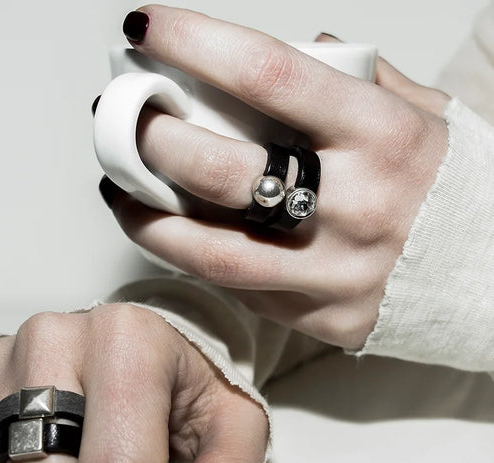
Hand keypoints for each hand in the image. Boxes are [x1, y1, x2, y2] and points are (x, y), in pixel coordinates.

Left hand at [105, 5, 450, 349]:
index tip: (146, 28)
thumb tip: (290, 54)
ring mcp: (337, 273)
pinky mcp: (324, 318)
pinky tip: (177, 236)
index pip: (268, 77)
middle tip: (124, 122)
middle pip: (220, 171)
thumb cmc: (451, 186)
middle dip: (152, 141)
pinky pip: (242, 290)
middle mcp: (356, 208)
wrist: (490, 272)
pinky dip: (197, 260)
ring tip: (120, 194)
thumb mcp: (422, 114)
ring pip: (213, 253)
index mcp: (382, 136)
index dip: (195, 45)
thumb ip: (355, 80)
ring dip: (150, 221)